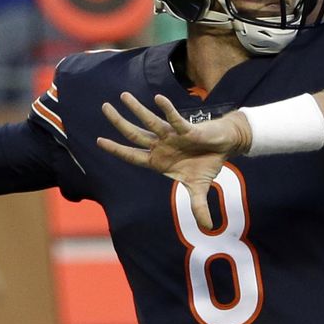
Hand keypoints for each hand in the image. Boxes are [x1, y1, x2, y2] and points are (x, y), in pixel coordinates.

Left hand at [97, 92, 250, 228]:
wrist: (224, 146)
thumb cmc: (207, 163)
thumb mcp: (200, 187)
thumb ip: (198, 206)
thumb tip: (206, 227)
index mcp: (158, 160)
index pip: (132, 155)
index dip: (116, 149)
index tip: (98, 141)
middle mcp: (161, 145)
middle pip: (134, 134)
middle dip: (119, 122)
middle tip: (104, 108)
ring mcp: (172, 135)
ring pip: (150, 121)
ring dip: (136, 109)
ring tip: (123, 96)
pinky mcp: (187, 129)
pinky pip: (175, 119)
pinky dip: (167, 109)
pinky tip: (158, 99)